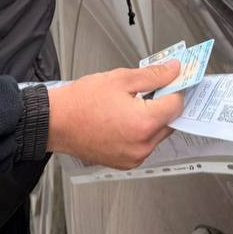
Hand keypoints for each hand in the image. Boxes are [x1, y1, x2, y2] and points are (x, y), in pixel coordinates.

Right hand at [47, 62, 184, 168]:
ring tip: (133, 103)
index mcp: (144, 123)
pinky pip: (144, 145)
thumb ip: (153, 75)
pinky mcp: (125, 163)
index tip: (172, 79)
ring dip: (153, 118)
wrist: (56, 122)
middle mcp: (142, 146)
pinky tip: (126, 118)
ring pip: (158, 134)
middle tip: (152, 88)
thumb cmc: (81, 102)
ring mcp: (134, 157)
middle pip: (170, 121)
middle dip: (164, 104)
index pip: (176, 104)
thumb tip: (173, 71)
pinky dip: (141, 132)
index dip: (175, 88)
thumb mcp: (120, 79)